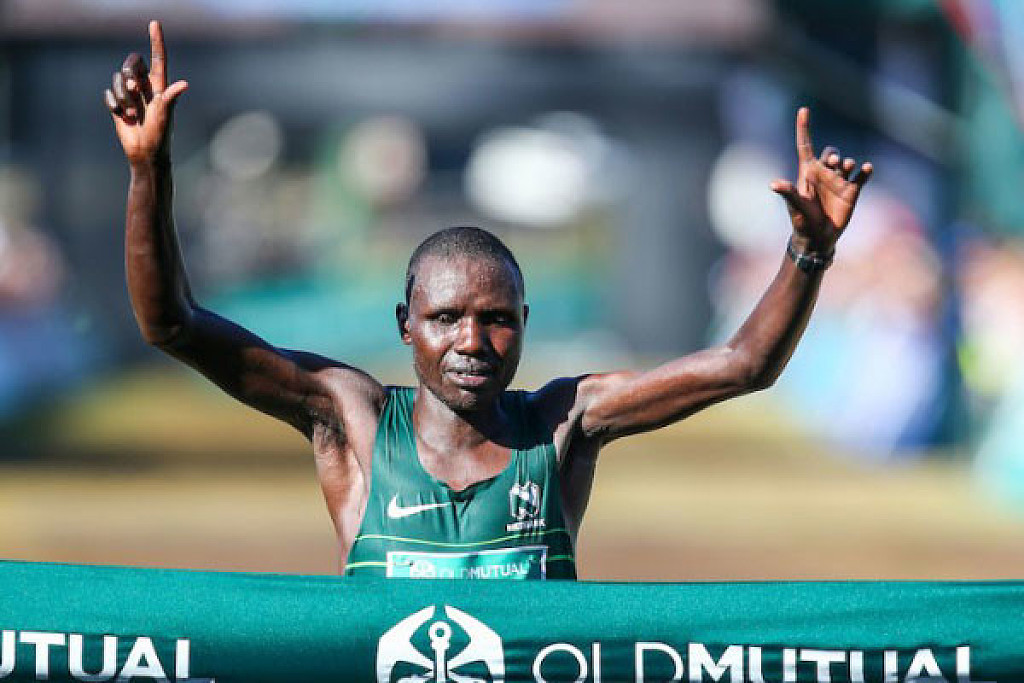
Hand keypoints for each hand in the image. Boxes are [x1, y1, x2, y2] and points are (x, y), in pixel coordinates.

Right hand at [104, 21, 187, 164]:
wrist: (145, 152)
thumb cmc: (160, 135)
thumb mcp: (166, 115)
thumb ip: (170, 98)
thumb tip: (184, 84)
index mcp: (160, 85)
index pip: (158, 58)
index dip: (156, 40)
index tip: (155, 23)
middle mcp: (145, 86)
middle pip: (131, 63)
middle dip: (128, 72)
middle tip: (134, 89)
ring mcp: (131, 94)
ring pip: (117, 79)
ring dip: (122, 96)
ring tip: (131, 113)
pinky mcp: (118, 103)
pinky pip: (109, 93)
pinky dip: (113, 104)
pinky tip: (122, 117)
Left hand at [771, 107, 872, 252]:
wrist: (818, 237)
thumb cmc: (802, 221)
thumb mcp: (795, 206)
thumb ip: (787, 193)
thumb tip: (774, 184)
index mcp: (807, 172)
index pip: (805, 145)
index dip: (804, 128)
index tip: (804, 109)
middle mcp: (824, 174)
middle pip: (830, 153)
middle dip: (832, 155)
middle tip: (833, 163)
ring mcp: (838, 181)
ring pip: (846, 162)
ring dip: (848, 163)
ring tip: (846, 168)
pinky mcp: (852, 190)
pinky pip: (861, 176)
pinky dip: (864, 171)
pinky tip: (865, 169)